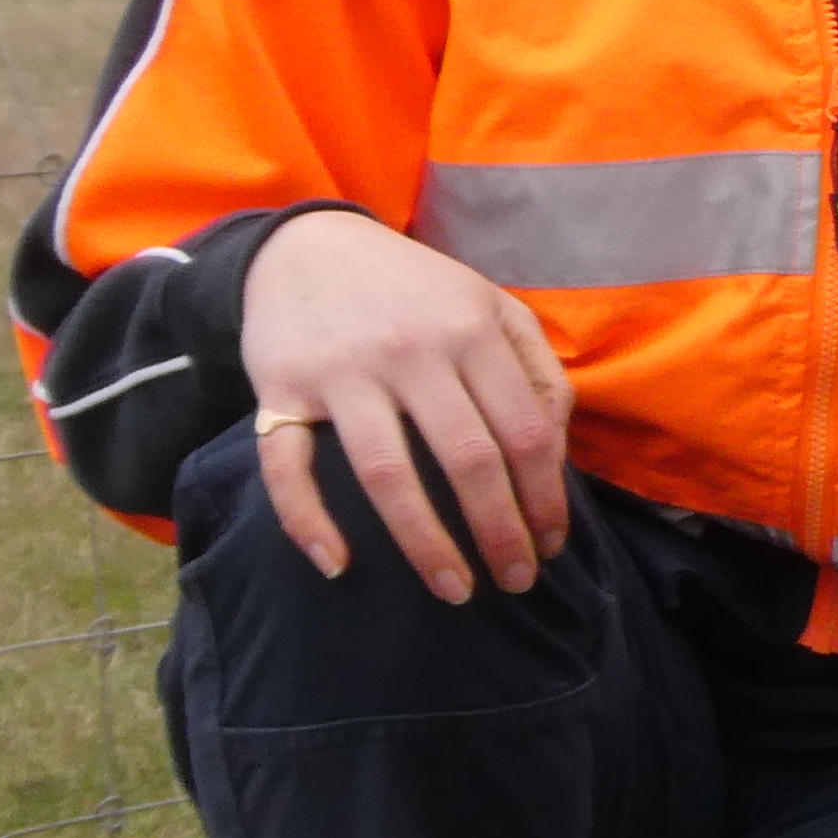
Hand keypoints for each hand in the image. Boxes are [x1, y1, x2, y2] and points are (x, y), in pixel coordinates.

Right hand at [237, 209, 574, 597]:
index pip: (525, 433)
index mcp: (472, 332)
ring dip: (424, 543)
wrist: (307, 247)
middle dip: (500, 533)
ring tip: (453, 590)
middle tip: (517, 582)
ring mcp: (342, 372)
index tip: (551, 546)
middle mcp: (411, 352)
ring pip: (387, 474)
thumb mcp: (490, 306)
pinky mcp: (280, 389)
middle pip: (468, 460)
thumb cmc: (416, 291)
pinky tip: (338, 565)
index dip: (546, 499)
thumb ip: (536, 369)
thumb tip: (557, 447)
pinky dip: (307, 522)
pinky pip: (287, 467)